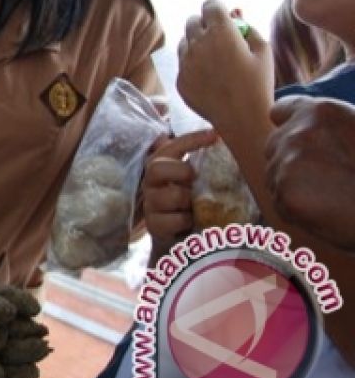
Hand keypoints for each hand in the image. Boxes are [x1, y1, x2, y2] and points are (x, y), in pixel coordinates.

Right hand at [142, 129, 216, 262]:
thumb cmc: (192, 207)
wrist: (179, 242)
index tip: (214, 135)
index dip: (190, 139)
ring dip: (188, 201)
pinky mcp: (154, 225)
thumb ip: (203, 167)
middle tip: (194, 179)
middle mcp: (151, 184)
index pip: (170, 147)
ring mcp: (150, 205)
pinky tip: (190, 222)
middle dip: (180, 171)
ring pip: (172, 195)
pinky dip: (187, 221)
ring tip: (194, 207)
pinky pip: (175, 219)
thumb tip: (227, 146)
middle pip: (156, 167)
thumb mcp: (196, 184)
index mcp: (162, 169)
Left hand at [177, 0, 272, 128]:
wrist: (242, 118)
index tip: (225, 19)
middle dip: (205, 24)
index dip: (218, 9)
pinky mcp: (180, 79)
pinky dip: (193, 64)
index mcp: (220, 32)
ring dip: (196, 43)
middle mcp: (197, 44)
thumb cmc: (258, 83)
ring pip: (185, 41)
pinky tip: (210, 77)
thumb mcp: (263, 50)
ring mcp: (185, 62)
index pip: (210, 5)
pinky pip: (183, 63)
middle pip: (193, 20)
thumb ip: (248, 27)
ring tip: (216, 60)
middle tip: (220, 38)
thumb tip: (235, 14)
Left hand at [266, 95, 354, 251]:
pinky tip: (329, 213)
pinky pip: (282, 204)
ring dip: (294, 188)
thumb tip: (304, 131)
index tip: (299, 143)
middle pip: (274, 147)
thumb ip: (329, 130)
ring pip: (275, 178)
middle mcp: (297, 133)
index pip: (280, 112)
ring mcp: (287, 163)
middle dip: (291, 162)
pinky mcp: (286, 194)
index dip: (289, 127)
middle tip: (328, 180)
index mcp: (320, 112)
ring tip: (335, 197)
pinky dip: (299, 212)